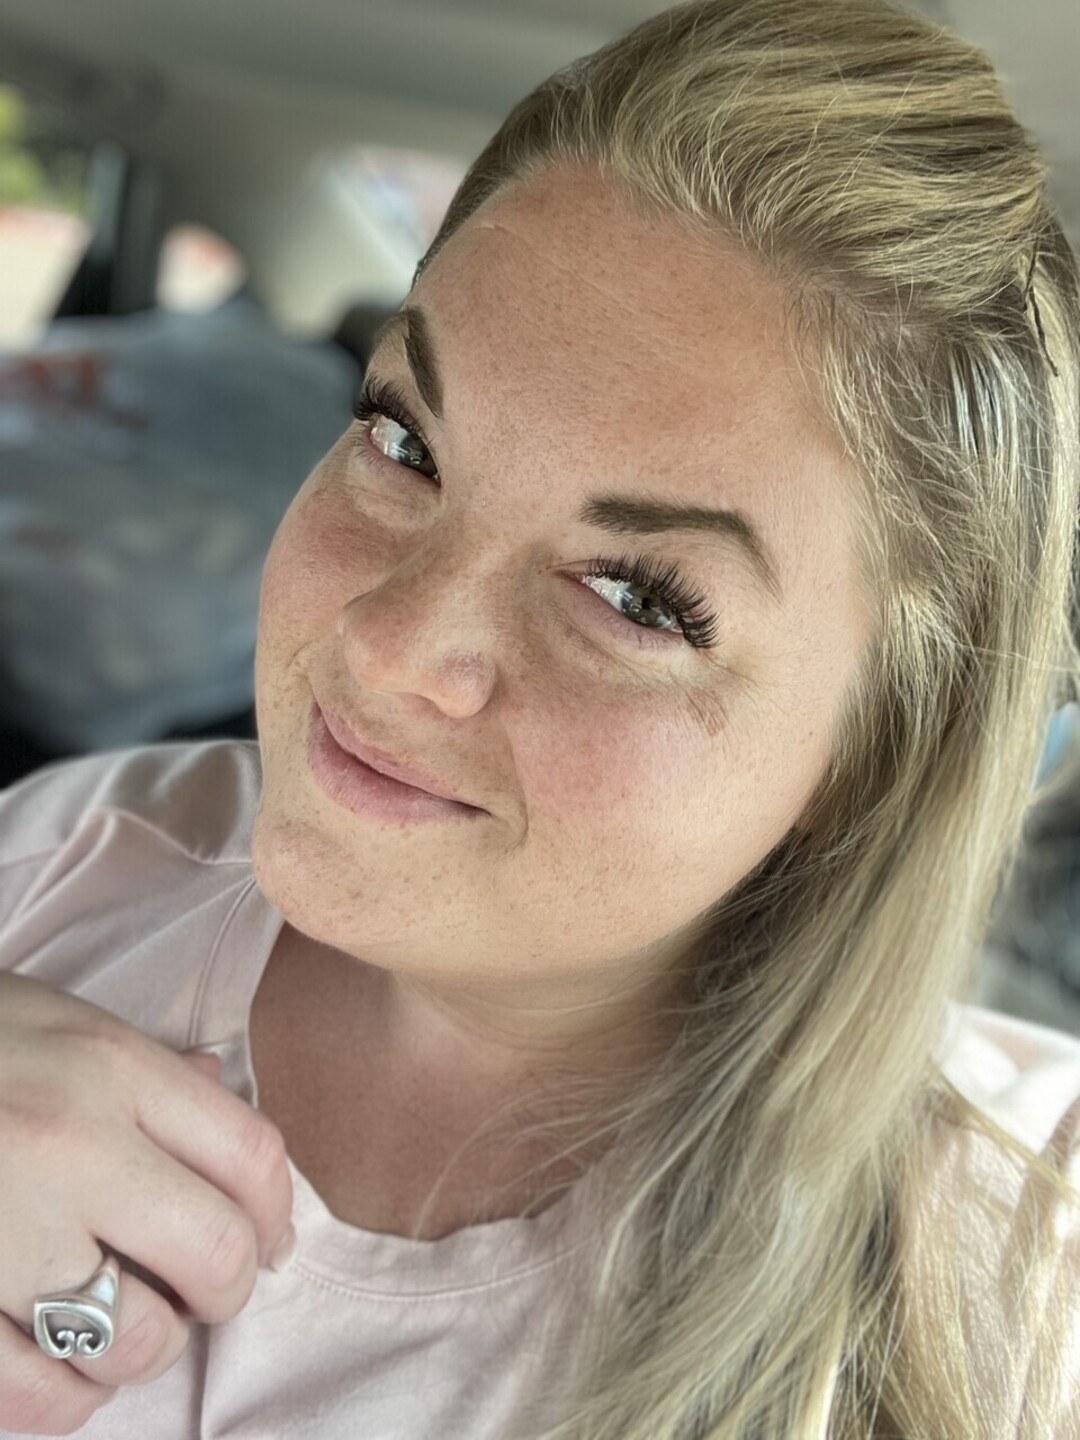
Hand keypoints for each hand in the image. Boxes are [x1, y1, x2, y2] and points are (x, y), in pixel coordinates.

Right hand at [0, 973, 292, 1434]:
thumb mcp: (63, 1022)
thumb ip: (148, 1067)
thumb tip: (218, 1084)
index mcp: (108, 1067)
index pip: (250, 1153)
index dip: (279, 1210)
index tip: (269, 1236)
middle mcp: (65, 1146)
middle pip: (215, 1251)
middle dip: (226, 1287)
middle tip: (202, 1288)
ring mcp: (0, 1231)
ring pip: (133, 1341)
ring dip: (146, 1346)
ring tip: (122, 1320)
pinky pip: (38, 1398)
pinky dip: (68, 1399)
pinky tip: (61, 1364)